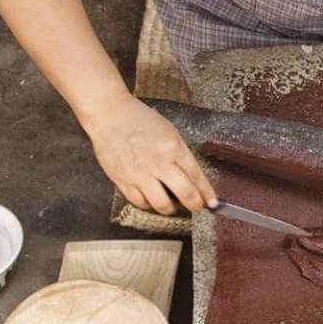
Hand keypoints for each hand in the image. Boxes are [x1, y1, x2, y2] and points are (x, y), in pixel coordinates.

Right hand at [80, 92, 217, 213]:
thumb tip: (192, 178)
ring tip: (171, 205)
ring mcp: (140, 173)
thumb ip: (180, 154)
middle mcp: (159, 162)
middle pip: (185, 194)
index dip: (207, 193)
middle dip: (194, 205)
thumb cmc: (139, 119)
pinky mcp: (123, 180)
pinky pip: (140, 202)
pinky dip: (148, 204)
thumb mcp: (169, 132)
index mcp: (173, 147)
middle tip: (195, 207)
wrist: (110, 114)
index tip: (213, 203)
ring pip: (162, 204)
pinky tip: (151, 200)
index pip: (197, 176)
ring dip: (170, 209)